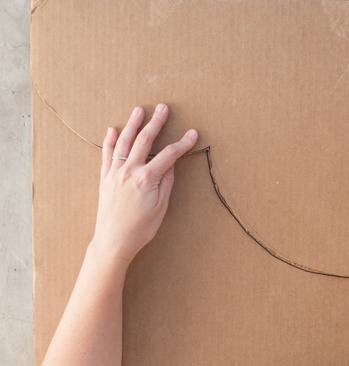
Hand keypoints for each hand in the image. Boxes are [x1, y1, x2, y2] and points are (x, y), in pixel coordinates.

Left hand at [90, 103, 197, 264]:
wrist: (113, 241)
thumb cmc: (141, 228)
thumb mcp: (161, 207)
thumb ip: (166, 182)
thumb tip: (170, 164)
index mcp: (147, 179)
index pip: (169, 155)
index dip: (183, 143)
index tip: (193, 134)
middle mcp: (129, 171)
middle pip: (145, 140)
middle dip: (156, 122)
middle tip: (163, 108)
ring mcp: (115, 172)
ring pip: (124, 142)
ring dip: (132, 124)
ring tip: (139, 110)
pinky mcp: (105, 178)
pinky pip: (107, 154)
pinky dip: (110, 141)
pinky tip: (113, 129)